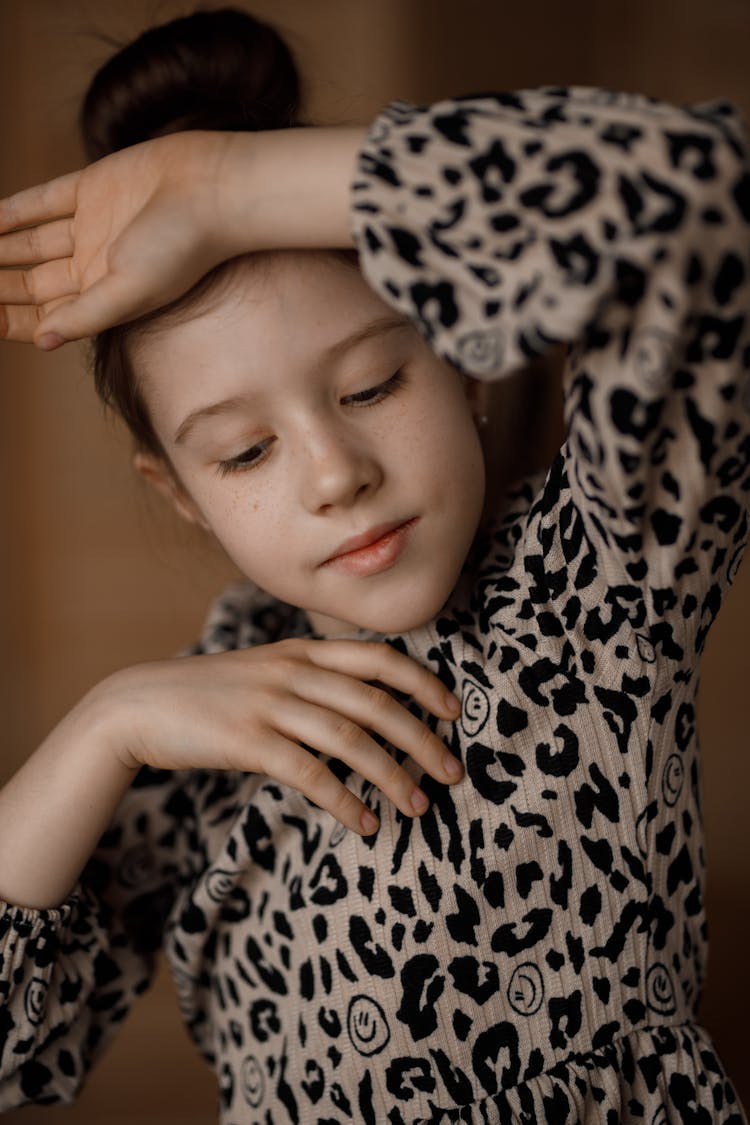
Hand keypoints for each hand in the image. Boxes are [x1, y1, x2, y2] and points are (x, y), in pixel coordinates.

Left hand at [0, 126, 361, 348]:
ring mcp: (91, 226)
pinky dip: (13, 211)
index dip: (12, 321)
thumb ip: (84, 316)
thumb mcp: (131, 291)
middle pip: (31, 281)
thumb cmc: (185, 249)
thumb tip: (41, 342)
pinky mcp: (92, 187)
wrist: (214, 191)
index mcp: (106, 298)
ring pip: (30, 243)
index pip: (47, 316)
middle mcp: (95, 265)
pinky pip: (42, 201)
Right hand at [96, 638, 462, 835]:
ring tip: (418, 807)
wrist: (138, 705)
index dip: (422, 683)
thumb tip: (360, 710)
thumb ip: (308, 679)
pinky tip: (365, 823)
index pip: (378, 658)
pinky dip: (345, 801)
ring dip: (392, 776)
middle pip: (376, 703)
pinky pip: (311, 774)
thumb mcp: (263, 671)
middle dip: (422, 739)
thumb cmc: (208, 694)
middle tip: (452, 772)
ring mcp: (271, 704)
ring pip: (351, 739)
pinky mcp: (248, 741)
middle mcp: (293, 671)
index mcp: (301, 651)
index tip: (453, 711)